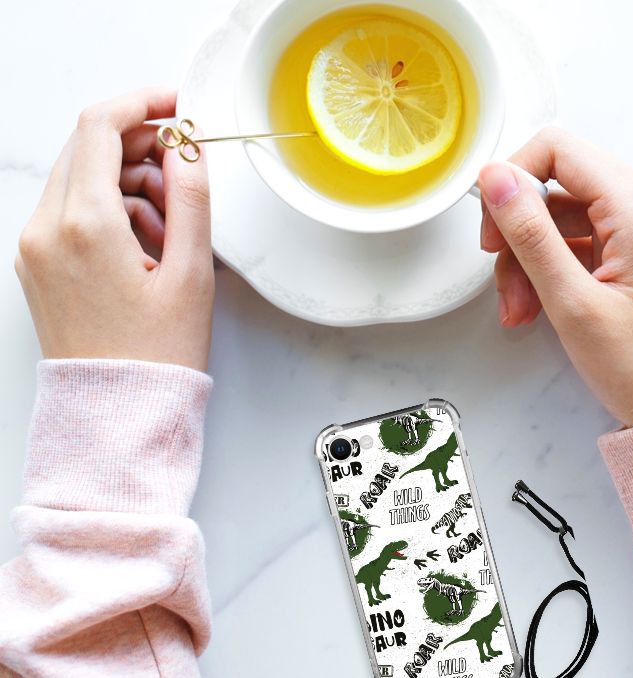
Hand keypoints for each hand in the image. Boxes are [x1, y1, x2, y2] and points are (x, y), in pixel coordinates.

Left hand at [15, 88, 213, 371]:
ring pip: (81, 178)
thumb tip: (188, 147)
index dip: (143, 103)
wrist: (117, 412)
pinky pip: (72, 210)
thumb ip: (192, 198)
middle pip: (88, 148)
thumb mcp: (191, 273)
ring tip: (173, 228)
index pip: (101, 127)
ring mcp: (35, 246)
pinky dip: (110, 210)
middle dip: (141, 147)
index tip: (177, 105)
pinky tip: (147, 244)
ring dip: (129, 182)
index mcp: (85, 225)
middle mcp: (47, 229)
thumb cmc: (156, 354)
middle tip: (185, 173)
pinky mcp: (37, 263)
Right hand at [478, 128, 632, 426]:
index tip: (492, 226)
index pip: (558, 149)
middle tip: (503, 278)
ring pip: (561, 213)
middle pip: (557, 182)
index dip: (513, 179)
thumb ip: (529, 233)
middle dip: (519, 230)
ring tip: (520, 309)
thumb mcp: (571, 301)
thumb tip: (494, 177)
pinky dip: (551, 267)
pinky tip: (537, 306)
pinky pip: (578, 237)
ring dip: (529, 257)